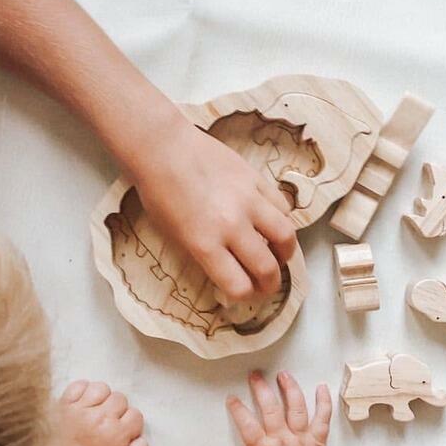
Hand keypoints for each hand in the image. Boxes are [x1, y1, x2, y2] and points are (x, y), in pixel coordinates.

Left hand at [53, 381, 146, 445]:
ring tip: (95, 409)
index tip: (122, 429)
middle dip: (117, 409)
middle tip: (108, 421)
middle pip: (120, 398)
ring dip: (102, 397)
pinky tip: (83, 402)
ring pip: (101, 388)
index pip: (135, 414)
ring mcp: (82, 409)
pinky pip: (79, 385)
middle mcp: (101, 418)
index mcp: (117, 433)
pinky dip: (82, 390)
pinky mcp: (65, 405)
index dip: (130, 422)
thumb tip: (141, 436)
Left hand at [135, 122, 296, 301]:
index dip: (244, 296)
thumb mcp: (173, 235)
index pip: (239, 285)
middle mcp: (231, 225)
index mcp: (204, 244)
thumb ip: (203, 255)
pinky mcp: (257, 179)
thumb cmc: (159, 193)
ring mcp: (248, 200)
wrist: (163, 148)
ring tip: (280, 256)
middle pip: (266, 268)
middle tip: (268, 284)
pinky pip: (282, 206)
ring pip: (285, 236)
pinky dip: (282, 220)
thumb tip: (227, 270)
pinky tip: (273, 224)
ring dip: (286, 253)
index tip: (244, 294)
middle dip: (270, 284)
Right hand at [200, 371, 333, 445]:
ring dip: (290, 389)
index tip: (231, 397)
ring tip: (283, 374)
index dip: (238, 409)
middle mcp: (282, 439)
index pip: (247, 423)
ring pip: (296, 408)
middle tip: (255, 374)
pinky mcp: (318, 440)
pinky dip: (324, 402)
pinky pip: (322, 418)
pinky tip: (322, 387)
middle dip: (261, 389)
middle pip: (271, 408)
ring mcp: (301, 438)